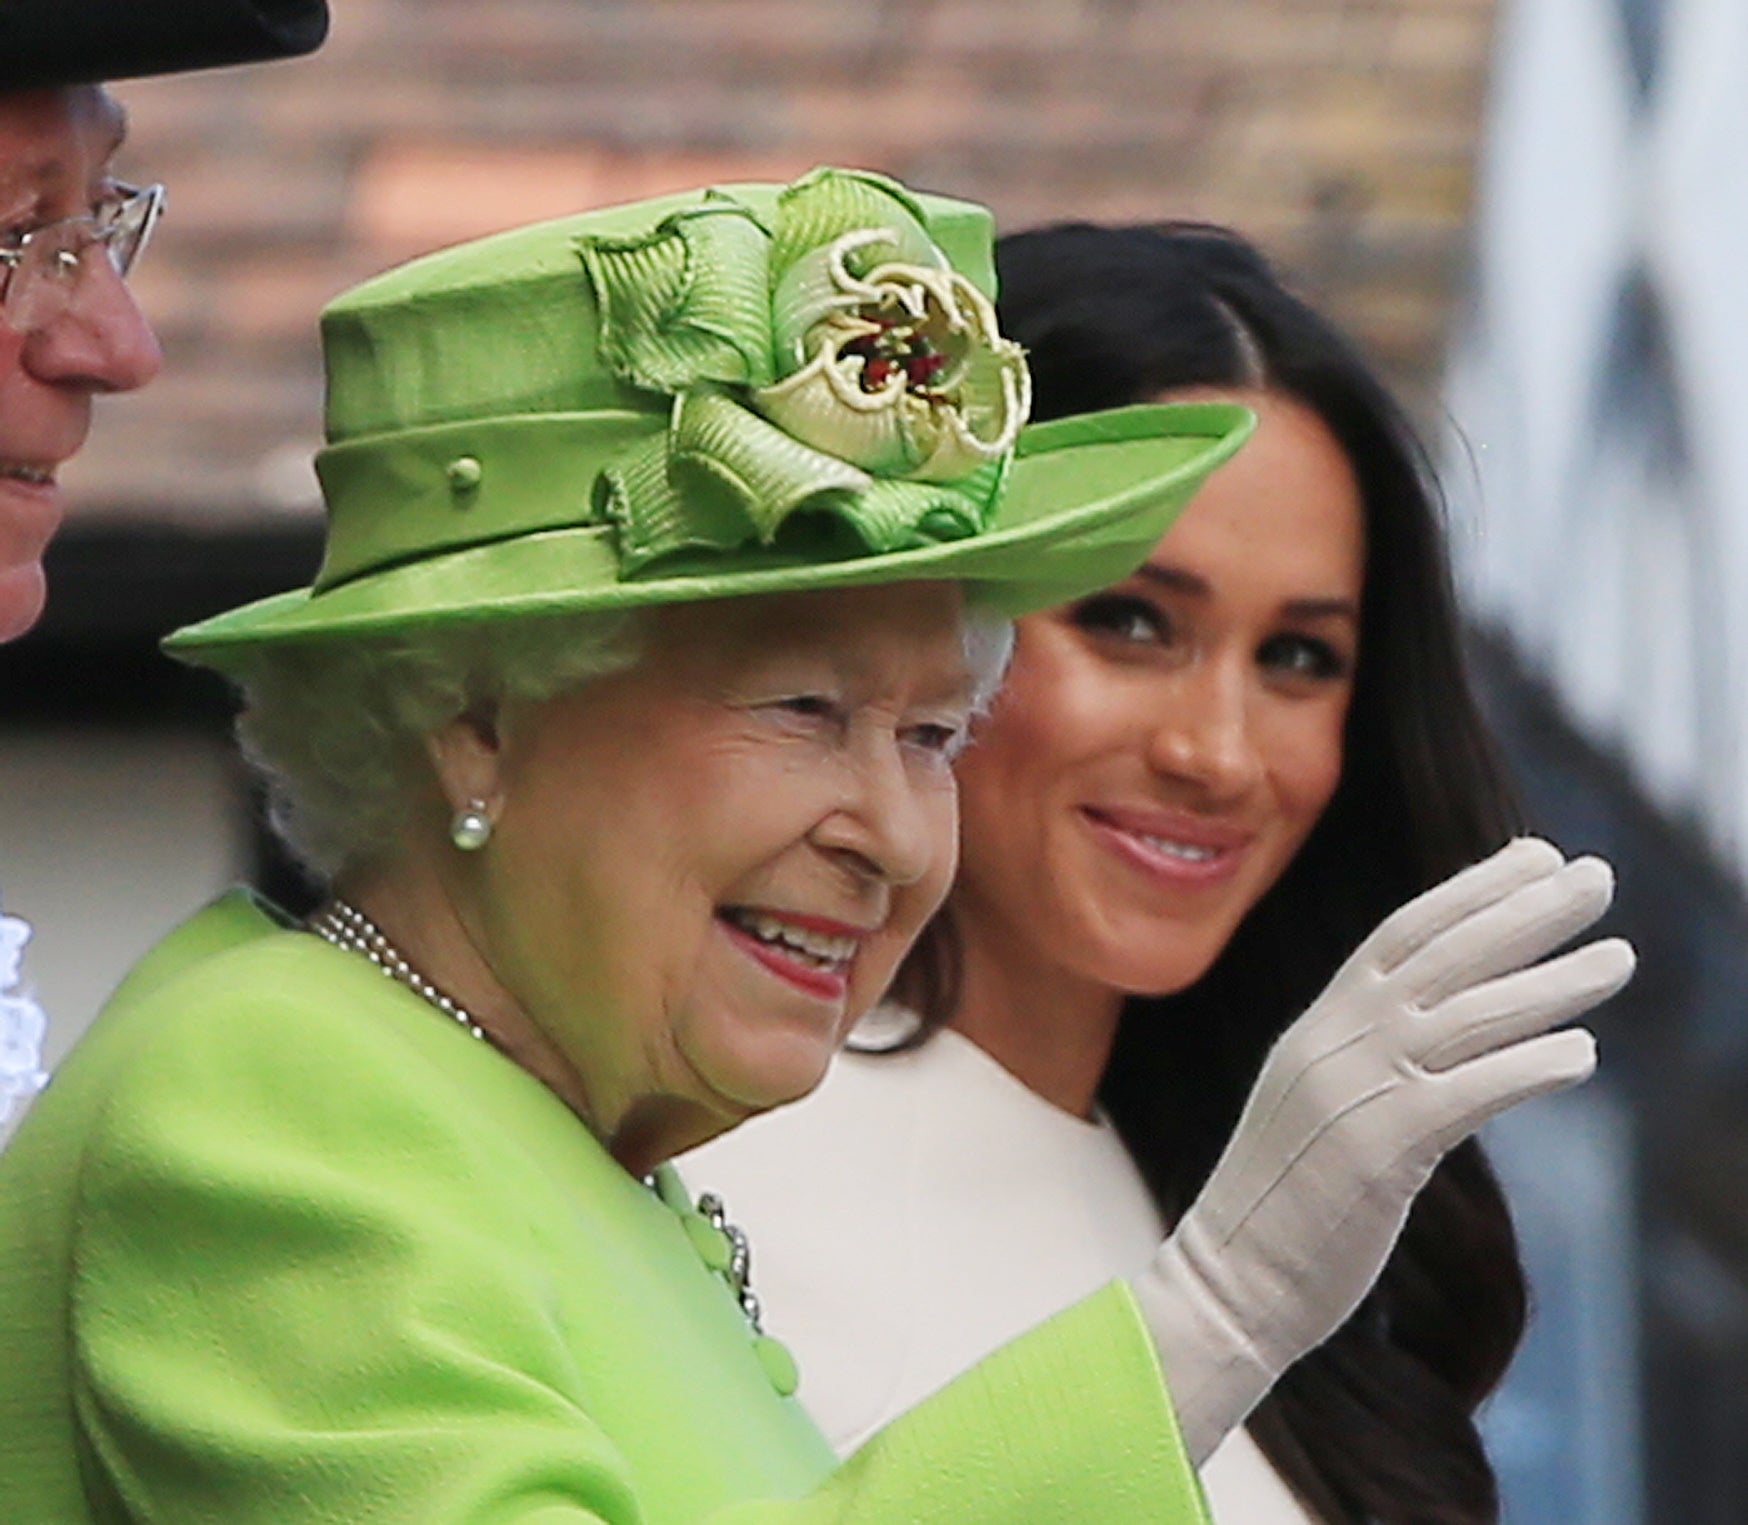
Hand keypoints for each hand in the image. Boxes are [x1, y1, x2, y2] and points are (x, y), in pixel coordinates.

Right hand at [1131, 837, 1634, 1463]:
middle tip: (1595, 875)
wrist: (1230, 1275)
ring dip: (1554, 982)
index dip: (1472, 889)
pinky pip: (1471, 1091)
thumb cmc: (1283, 1200)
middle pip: (1445, 954)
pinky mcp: (1380, 1148)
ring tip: (1620, 957)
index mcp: (1319, 1026)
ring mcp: (1356, 1090)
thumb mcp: (1316, 1101)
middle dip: (1525, 910)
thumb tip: (1449, 1025)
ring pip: (1471, 1015)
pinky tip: (1582, 1055)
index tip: (1535, 856)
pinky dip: (1530, 1066)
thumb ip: (1368, 1056)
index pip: (1402, 931)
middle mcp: (1336, 1042)